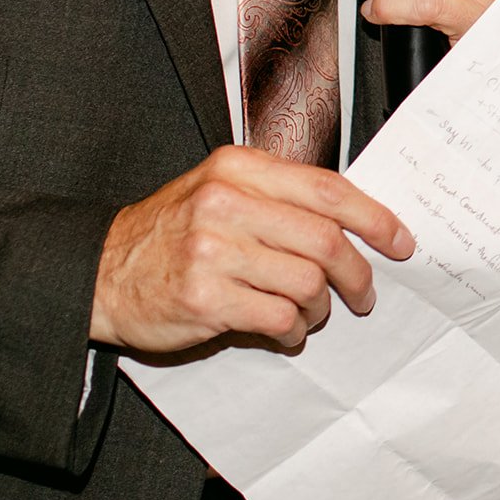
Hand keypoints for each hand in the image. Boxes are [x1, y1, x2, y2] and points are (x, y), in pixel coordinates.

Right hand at [90, 146, 415, 352]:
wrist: (99, 271)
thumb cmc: (172, 234)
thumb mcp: (220, 192)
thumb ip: (280, 198)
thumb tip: (358, 222)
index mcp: (239, 168)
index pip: (328, 189)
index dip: (375, 218)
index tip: (401, 241)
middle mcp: (226, 202)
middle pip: (325, 240)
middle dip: (357, 274)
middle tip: (364, 294)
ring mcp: (213, 251)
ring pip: (306, 283)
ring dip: (321, 307)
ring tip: (311, 314)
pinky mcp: (204, 298)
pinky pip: (278, 319)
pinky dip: (294, 330)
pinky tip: (284, 330)